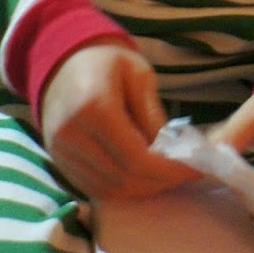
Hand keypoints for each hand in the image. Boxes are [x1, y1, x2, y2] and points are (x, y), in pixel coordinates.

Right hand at [40, 39, 197, 202]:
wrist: (63, 62)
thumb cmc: (107, 62)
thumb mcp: (140, 76)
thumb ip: (154, 116)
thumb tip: (173, 154)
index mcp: (94, 108)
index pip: (136, 158)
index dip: (168, 170)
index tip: (194, 169)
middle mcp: (72, 135)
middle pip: (124, 178)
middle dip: (159, 182)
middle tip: (185, 175)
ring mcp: (61, 151)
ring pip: (109, 190)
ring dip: (142, 190)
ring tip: (166, 177)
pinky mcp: (58, 161)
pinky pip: (94, 189)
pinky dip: (122, 190)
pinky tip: (141, 178)